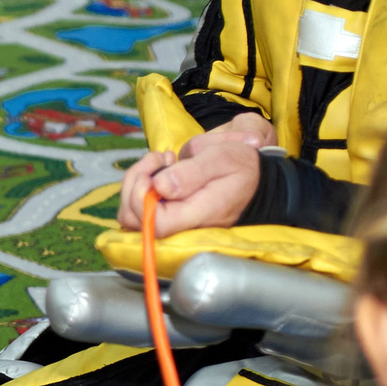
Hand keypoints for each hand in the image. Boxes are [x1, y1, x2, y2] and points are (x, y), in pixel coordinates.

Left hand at [116, 115, 274, 235]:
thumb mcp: (222, 158)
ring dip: (136, 181)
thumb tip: (160, 186)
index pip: (154, 223)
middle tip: (160, 159)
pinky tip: (160, 171)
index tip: (156, 168)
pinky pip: (140, 208)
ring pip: (130, 214)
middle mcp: (181, 227)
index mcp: (197, 215)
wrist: (256, 181)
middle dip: (134, 182)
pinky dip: (141, 186)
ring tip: (161, 162)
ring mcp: (173, 224)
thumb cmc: (241, 167)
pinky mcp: (168, 217)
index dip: (141, 196)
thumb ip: (192, 173)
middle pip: (133, 219)